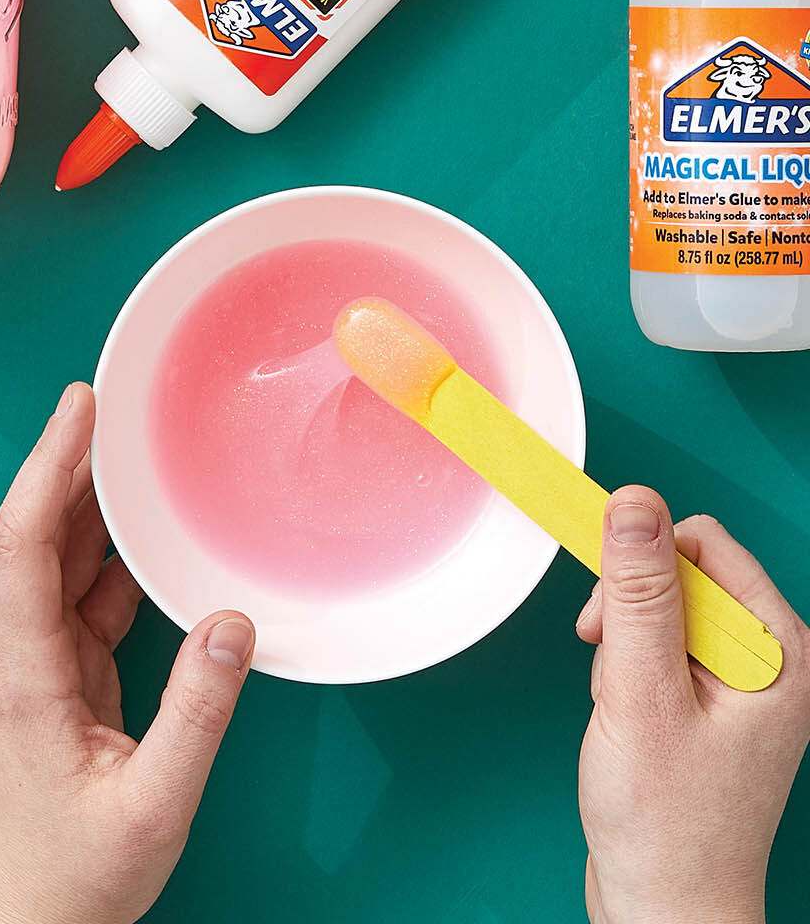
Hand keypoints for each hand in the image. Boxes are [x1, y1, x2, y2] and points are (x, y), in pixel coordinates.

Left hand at [0, 382, 254, 923]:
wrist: (30, 921)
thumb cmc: (76, 872)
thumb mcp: (153, 802)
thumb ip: (198, 711)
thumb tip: (233, 622)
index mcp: (23, 668)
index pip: (24, 540)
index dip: (50, 464)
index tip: (81, 407)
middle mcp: (14, 647)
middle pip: (35, 529)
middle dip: (71, 459)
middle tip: (117, 399)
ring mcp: (29, 655)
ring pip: (57, 553)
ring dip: (91, 499)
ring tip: (135, 445)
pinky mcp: (52, 667)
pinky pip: (80, 588)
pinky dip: (110, 551)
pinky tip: (144, 527)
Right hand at [575, 485, 809, 923]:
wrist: (665, 907)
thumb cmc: (665, 821)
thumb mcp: (641, 694)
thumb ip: (637, 593)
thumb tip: (634, 501)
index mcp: (779, 649)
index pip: (704, 544)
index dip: (644, 567)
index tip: (606, 619)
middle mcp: (770, 658)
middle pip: (681, 574)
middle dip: (629, 616)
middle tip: (617, 676)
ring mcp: (743, 682)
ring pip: (661, 609)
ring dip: (624, 649)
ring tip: (626, 710)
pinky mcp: (714, 700)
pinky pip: (659, 648)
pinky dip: (629, 673)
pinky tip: (630, 719)